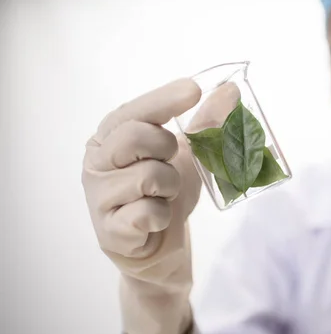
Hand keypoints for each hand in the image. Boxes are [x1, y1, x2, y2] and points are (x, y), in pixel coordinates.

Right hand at [82, 79, 201, 333]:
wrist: (159, 244)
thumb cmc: (166, 192)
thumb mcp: (188, 155)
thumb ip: (205, 124)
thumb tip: (231, 90)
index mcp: (109, 137)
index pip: (133, 111)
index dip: (163, 100)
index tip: (194, 89)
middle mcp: (96, 163)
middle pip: (133, 137)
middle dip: (166, 147)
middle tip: (172, 158)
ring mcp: (98, 198)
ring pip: (147, 177)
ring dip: (170, 186)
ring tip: (164, 195)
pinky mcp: (110, 231)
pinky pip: (147, 213)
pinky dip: (163, 215)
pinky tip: (156, 219)